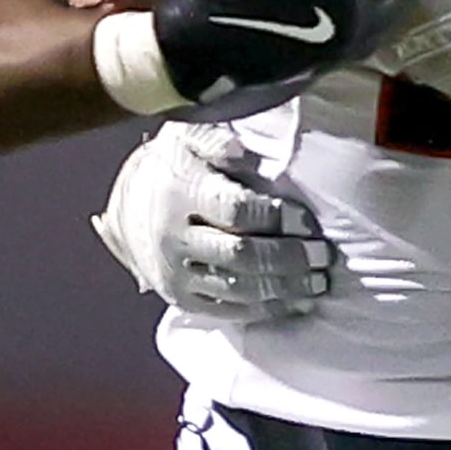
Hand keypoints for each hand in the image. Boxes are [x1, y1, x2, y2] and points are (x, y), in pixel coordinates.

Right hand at [93, 122, 333, 323]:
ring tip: (317, 284)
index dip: (274, 217)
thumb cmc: (173, 167)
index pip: (234, 210)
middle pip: (239, 255)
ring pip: (236, 288)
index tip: (307, 221)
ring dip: (282, 289)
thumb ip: (216, 141)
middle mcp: (175, 238)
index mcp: (182, 193)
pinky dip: (261, 310)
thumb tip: (242, 152)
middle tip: (324, 257)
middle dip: (288, 258)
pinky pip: (224, 310)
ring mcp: (176, 273)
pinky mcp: (180, 298)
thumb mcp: (186, 139)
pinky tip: (292, 304)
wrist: (127, 207)